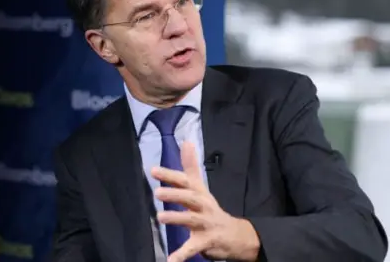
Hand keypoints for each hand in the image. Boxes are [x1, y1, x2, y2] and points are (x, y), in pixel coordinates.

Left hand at [151, 142, 260, 261]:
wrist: (235, 235)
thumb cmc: (211, 209)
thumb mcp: (201, 187)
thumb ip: (191, 166)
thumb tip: (187, 141)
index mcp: (198, 193)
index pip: (184, 181)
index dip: (170, 175)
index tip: (153, 170)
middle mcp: (202, 206)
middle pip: (189, 198)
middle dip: (175, 195)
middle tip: (157, 193)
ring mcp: (205, 224)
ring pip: (191, 220)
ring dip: (177, 219)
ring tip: (160, 218)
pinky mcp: (206, 242)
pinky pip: (192, 248)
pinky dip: (181, 255)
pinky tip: (169, 260)